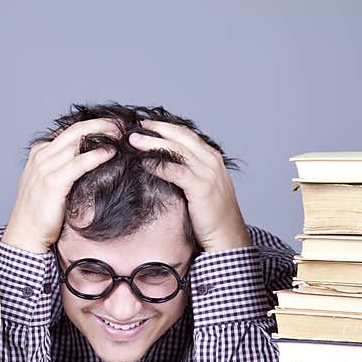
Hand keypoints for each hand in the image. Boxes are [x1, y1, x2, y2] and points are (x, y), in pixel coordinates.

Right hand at [2, 119, 118, 253]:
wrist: (25, 234)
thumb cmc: (41, 214)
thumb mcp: (52, 184)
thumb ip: (65, 169)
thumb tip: (92, 161)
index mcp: (40, 153)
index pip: (69, 131)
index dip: (92, 125)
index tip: (113, 124)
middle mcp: (41, 156)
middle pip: (75, 131)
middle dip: (100, 124)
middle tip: (121, 123)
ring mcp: (45, 168)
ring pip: (77, 142)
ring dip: (102, 135)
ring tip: (121, 134)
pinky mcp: (52, 182)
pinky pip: (79, 163)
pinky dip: (96, 155)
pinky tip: (111, 152)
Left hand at [128, 120, 250, 251]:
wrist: (227, 236)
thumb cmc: (212, 216)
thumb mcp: (203, 186)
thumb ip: (190, 172)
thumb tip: (165, 165)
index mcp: (212, 157)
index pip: (186, 134)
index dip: (165, 127)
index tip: (147, 125)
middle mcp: (211, 160)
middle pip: (180, 136)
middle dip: (157, 129)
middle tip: (136, 126)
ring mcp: (207, 173)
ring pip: (176, 150)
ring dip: (153, 143)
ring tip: (134, 140)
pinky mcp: (201, 187)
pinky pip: (175, 171)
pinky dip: (158, 165)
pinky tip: (144, 162)